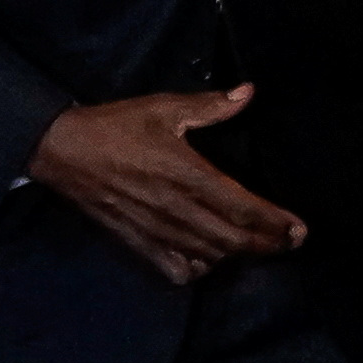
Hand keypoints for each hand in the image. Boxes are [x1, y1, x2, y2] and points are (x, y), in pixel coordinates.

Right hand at [25, 87, 306, 286]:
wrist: (63, 150)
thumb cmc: (115, 125)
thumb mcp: (162, 107)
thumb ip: (209, 106)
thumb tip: (248, 93)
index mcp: (188, 174)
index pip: (243, 208)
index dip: (276, 222)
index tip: (299, 229)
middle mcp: (178, 209)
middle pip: (234, 240)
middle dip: (268, 244)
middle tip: (289, 242)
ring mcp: (158, 231)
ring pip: (210, 256)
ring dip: (238, 255)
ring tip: (255, 246)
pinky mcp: (139, 244)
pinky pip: (177, 269)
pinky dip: (198, 268)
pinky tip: (206, 257)